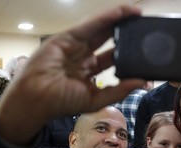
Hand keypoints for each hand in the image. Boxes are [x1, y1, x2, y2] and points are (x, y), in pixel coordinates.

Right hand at [0, 4, 144, 145]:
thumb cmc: (62, 101)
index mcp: (89, 71)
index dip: (127, 53)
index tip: (144, 50)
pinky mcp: (68, 36)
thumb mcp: (96, 99)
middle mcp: (84, 56)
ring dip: (118, 20)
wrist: (37, 97)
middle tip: (143, 27)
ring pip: (101, 29)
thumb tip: (143, 83)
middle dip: (124, 34)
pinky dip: (106, 17)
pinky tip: (122, 12)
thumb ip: (119, 91)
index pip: (112, 59)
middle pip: (108, 41)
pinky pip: (90, 25)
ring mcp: (76, 45)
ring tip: (137, 13)